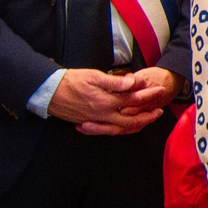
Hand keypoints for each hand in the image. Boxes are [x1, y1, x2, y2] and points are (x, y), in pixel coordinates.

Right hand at [50, 68, 173, 134]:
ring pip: (120, 129)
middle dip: (147, 117)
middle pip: (131, 120)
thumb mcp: (93, 76)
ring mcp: (95, 121)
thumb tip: (133, 83)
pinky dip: (119, 130)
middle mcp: (102, 115)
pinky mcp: (88, 123)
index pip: (133, 100)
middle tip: (159, 112)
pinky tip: (125, 127)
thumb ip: (114, 82)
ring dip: (135, 125)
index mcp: (106, 102)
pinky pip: (108, 130)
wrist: (48, 92)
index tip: (160, 90)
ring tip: (146, 120)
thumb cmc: (71, 81)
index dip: (148, 95)